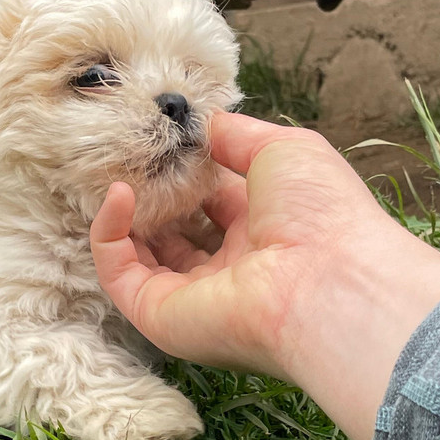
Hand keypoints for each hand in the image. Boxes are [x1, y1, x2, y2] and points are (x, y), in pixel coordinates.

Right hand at [90, 112, 439, 439]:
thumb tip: (204, 122)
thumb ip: (237, 134)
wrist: (330, 282)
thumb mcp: (283, 149)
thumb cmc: (322, 213)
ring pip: (139, 256)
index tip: (168, 141)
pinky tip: (118, 195)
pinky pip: (119, 275)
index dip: (189, 173)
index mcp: (263, 234)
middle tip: (133, 157)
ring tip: (120, 171)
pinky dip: (109, 234)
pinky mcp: (161, 317)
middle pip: (174, 233)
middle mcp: (228, 271)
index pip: (214, 204)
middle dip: (152, 195)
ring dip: (126, 213)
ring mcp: (192, 298)